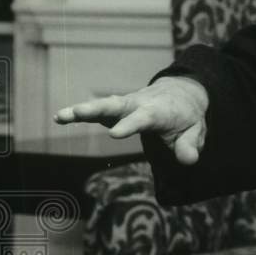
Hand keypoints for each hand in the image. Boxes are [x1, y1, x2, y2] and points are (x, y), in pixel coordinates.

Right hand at [53, 76, 208, 164]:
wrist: (181, 93)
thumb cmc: (187, 116)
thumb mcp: (196, 131)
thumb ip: (190, 145)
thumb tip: (188, 160)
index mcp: (159, 110)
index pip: (144, 118)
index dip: (129, 125)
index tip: (113, 134)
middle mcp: (139, 104)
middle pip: (117, 105)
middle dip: (98, 109)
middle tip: (78, 112)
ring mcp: (126, 105)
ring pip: (104, 105)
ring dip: (83, 110)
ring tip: (61, 116)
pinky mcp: (117, 109)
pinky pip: (97, 111)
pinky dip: (80, 113)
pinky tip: (59, 117)